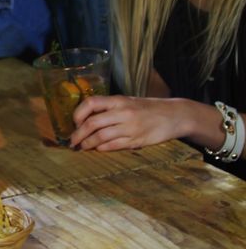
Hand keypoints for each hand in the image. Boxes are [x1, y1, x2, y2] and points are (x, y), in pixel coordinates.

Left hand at [69, 95, 186, 150]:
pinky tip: (98, 149)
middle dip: (78, 134)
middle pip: (92, 124)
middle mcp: (123, 113)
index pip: (90, 103)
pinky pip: (114, 146)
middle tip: (72, 141)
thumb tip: (85, 119)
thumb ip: (109, 108)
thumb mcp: (128, 101)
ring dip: (88, 144)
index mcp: (118, 100)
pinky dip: (102, 148)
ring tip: (82, 147)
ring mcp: (130, 127)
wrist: (175, 115)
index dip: (78, 113)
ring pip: (101, 137)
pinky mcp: (137, 140)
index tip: (74, 122)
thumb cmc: (147, 108)